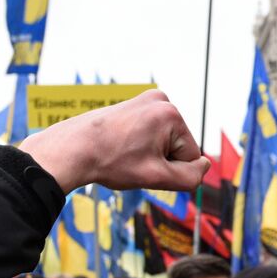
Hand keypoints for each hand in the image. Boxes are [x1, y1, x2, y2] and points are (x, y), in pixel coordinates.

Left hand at [19, 90, 209, 193]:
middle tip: (130, 161)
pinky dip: (139, 144)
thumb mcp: (156, 177)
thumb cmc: (111, 162)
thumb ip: (189, 177)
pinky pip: (149, 133)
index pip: (191, 156)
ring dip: (148, 154)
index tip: (143, 166)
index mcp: (170, 114)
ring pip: (163, 141)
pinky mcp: (134, 105)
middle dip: (159, 160)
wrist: (71, 149)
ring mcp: (146, 100)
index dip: (170, 170)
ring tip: (123, 153)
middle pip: (177, 146)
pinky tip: (120, 146)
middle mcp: (161, 101)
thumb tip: (205, 167)